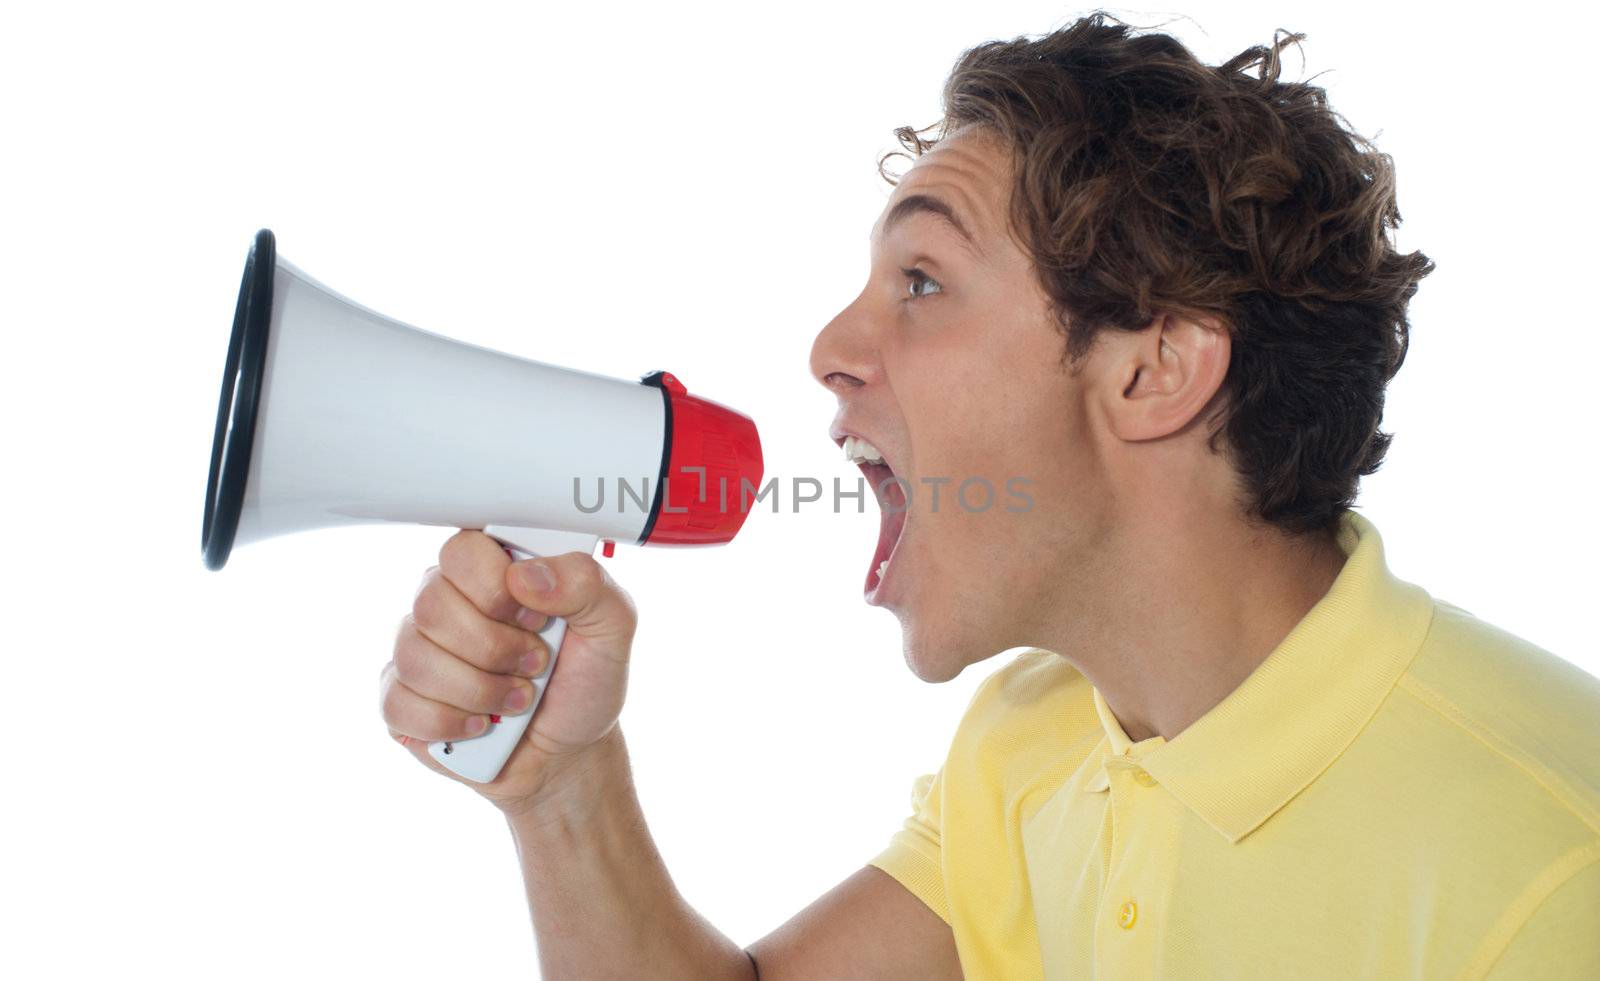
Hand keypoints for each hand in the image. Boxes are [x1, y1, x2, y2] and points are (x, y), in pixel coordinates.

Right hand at [378, 530, 637, 813]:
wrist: (570, 752)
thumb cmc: (585, 680)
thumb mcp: (612, 626)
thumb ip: (586, 584)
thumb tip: (525, 576)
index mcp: (494, 571)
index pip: (462, 549)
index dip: (495, 587)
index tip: (538, 618)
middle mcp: (447, 602)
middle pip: (433, 604)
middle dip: (495, 647)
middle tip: (536, 663)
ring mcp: (418, 650)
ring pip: (415, 657)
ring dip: (480, 690)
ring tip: (519, 699)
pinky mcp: (402, 699)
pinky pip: (399, 703)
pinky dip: (450, 723)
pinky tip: (482, 725)